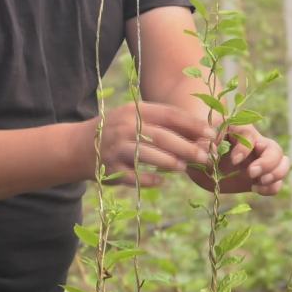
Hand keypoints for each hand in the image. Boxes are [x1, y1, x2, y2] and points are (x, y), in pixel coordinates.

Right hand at [81, 102, 216, 186]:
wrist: (79, 146)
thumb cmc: (120, 131)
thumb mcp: (137, 118)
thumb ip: (164, 124)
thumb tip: (201, 135)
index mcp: (136, 110)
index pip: (170, 115)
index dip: (192, 125)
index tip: (211, 134)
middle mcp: (126, 126)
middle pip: (162, 136)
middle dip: (188, 148)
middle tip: (206, 157)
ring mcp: (116, 147)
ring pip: (148, 155)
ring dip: (169, 162)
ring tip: (184, 168)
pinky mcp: (110, 168)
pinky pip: (134, 176)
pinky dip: (149, 179)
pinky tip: (161, 181)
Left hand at [187, 124, 289, 195]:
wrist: (198, 159)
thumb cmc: (197, 143)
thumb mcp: (197, 142)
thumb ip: (205, 145)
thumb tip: (213, 153)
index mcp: (239, 130)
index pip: (250, 137)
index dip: (244, 149)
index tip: (232, 160)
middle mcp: (254, 144)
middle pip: (275, 150)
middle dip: (267, 163)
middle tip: (251, 173)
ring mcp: (259, 161)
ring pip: (282, 164)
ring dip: (276, 174)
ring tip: (259, 183)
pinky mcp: (258, 177)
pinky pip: (276, 182)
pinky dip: (271, 187)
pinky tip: (256, 189)